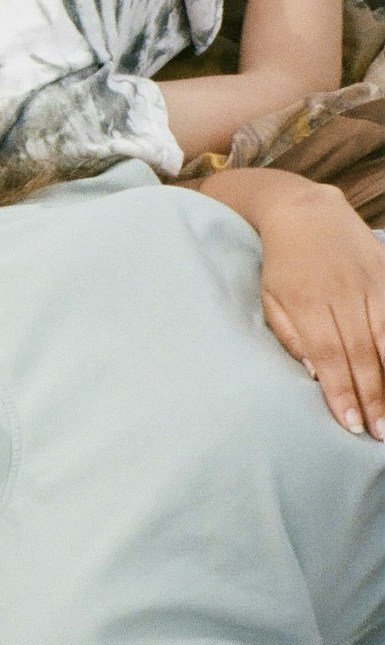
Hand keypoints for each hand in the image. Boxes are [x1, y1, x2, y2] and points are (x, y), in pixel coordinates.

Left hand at [207, 170, 384, 436]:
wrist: (306, 211)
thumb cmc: (283, 266)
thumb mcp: (270, 300)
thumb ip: (290, 337)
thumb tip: (314, 373)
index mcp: (308, 304)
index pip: (330, 357)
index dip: (342, 392)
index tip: (350, 425)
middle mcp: (344, 293)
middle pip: (363, 353)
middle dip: (374, 396)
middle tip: (379, 433)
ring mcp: (371, 282)